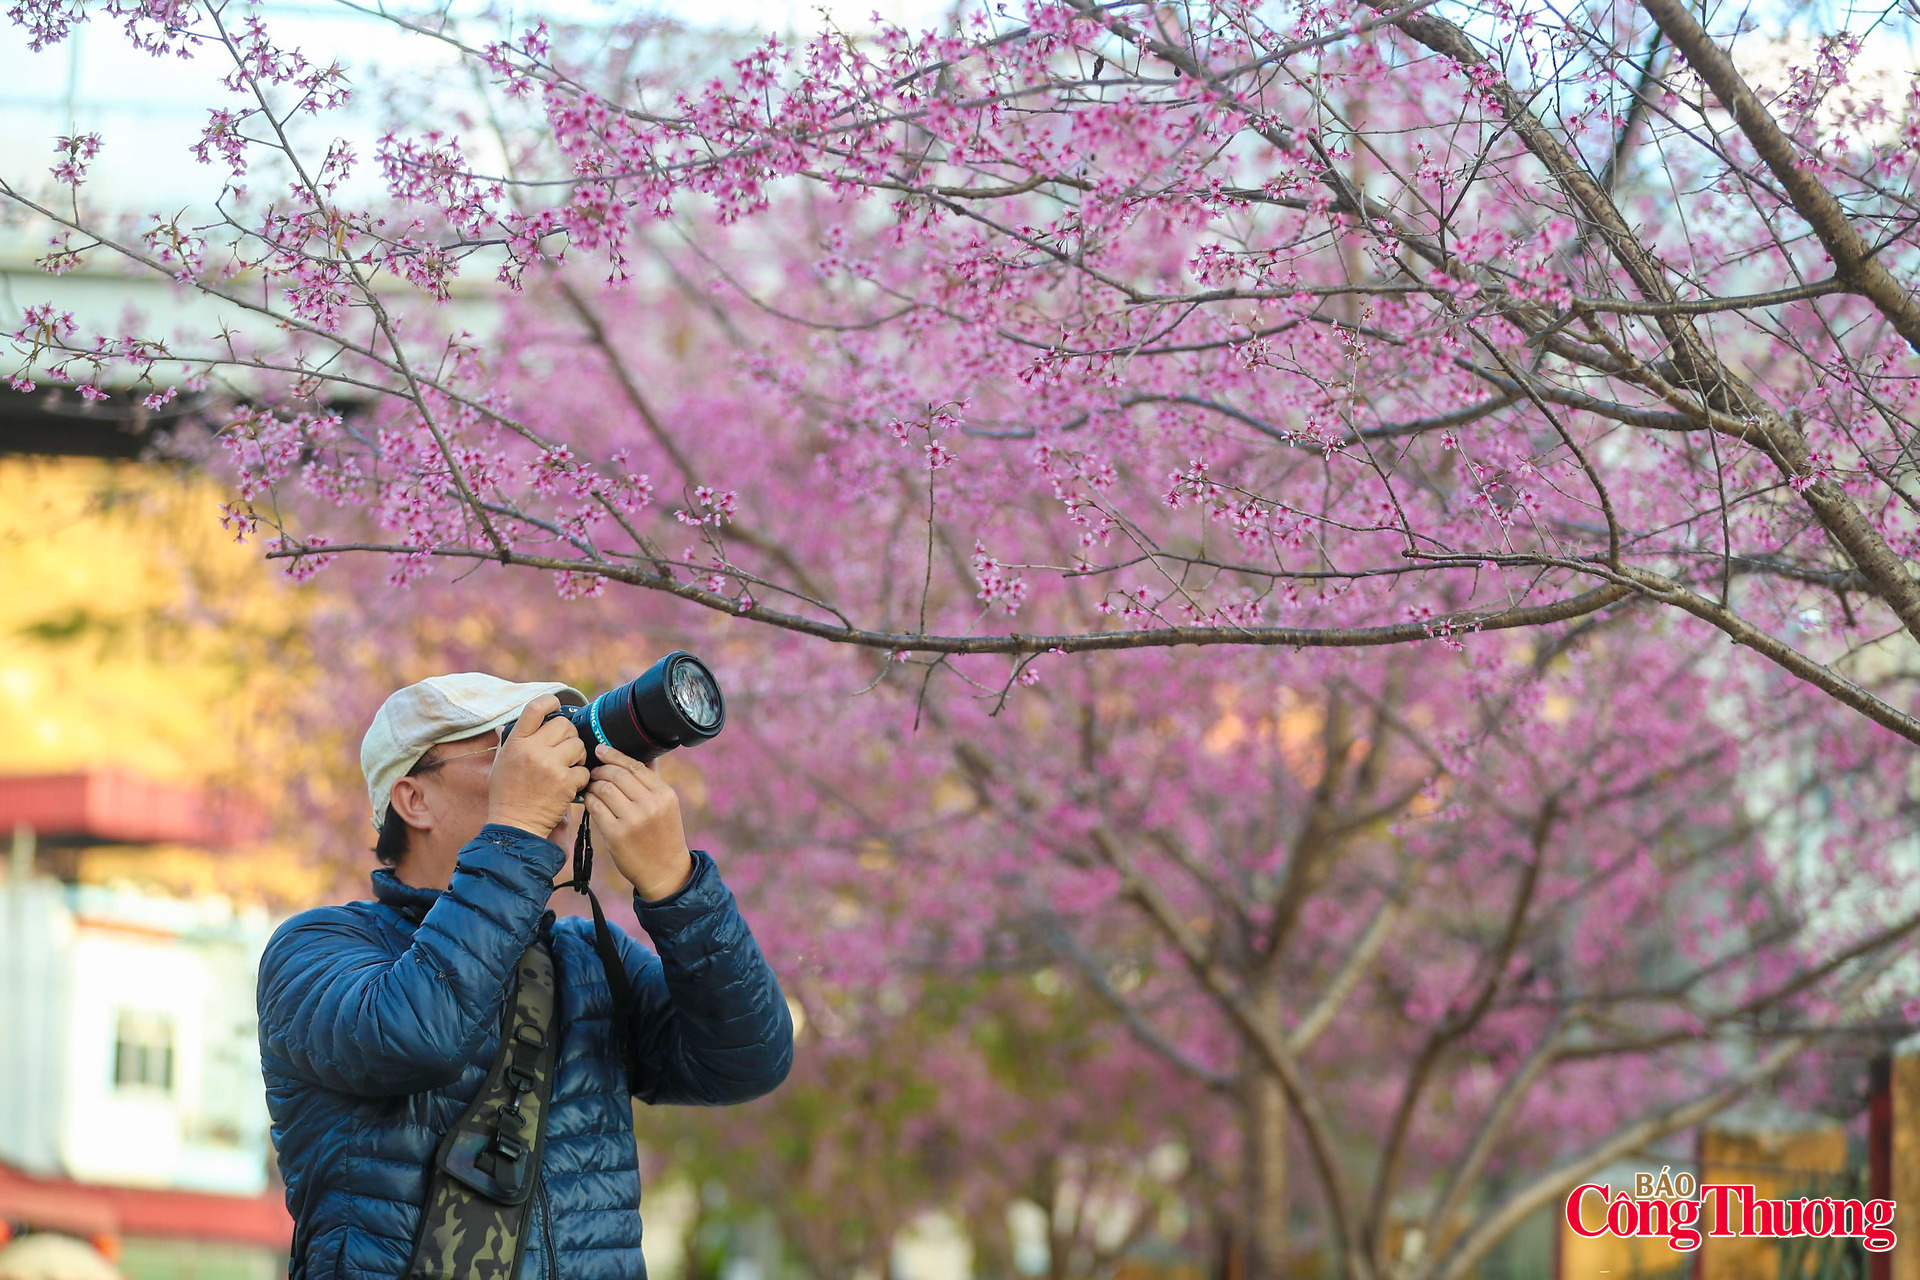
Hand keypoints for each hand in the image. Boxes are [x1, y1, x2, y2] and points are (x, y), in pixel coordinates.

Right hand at [487, 695, 589, 838]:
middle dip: (568, 735)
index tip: (557, 705)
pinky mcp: (566, 783)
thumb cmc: (506, 795)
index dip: (550, 701)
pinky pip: (584, 769)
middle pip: (564, 725)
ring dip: (578, 755)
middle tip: (564, 749)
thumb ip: (507, 742)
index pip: (535, 708)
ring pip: (578, 745)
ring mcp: (550, 766)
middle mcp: (533, 750)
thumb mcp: (499, 764)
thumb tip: (505, 725)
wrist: (514, 826)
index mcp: (516, 743)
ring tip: (568, 766)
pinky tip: (571, 784)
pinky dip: (581, 777)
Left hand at [584, 744, 693, 901]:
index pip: (634, 765)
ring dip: (593, 785)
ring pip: (603, 789)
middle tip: (595, 772)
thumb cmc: (663, 835)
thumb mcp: (667, 806)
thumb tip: (646, 755)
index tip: (601, 749)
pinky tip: (591, 801)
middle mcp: (650, 805)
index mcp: (664, 794)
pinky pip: (595, 808)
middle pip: (616, 774)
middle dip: (601, 770)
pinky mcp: (616, 834)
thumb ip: (655, 780)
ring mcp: (633, 820)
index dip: (614, 755)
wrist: (665, 871)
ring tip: (592, 787)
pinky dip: (589, 801)